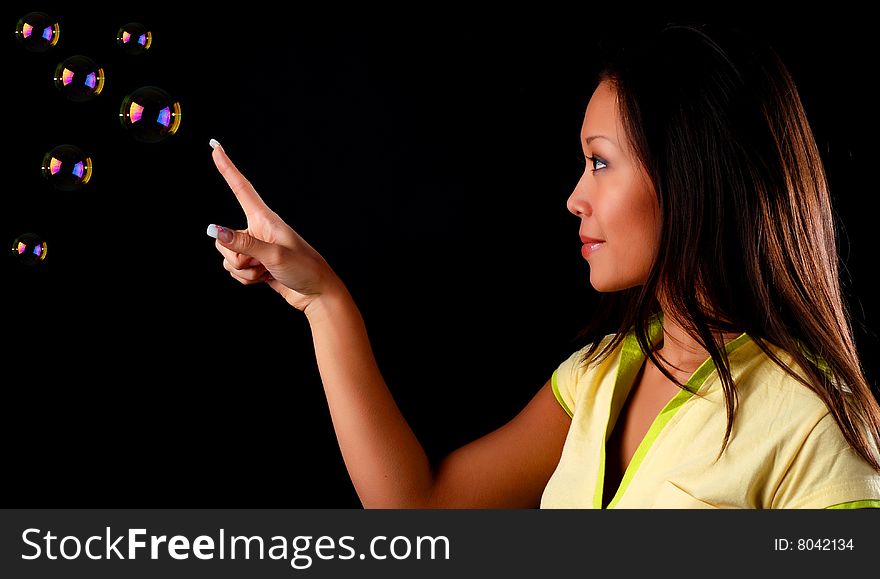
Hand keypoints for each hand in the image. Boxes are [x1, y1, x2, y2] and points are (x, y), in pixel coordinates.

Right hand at [206, 139, 340, 312]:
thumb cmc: (304, 269)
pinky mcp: (255, 265)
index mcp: (265, 219)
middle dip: (235, 256)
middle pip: (224, 236)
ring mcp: (256, 248)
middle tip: (261, 263)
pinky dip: (245, 279)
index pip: (241, 188)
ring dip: (242, 271)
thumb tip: (214, 231)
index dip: (227, 168)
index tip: (215, 148)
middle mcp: (258, 230)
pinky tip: (265, 279)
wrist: (317, 294)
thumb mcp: (273, 255)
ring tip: (266, 271)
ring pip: (227, 256)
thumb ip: (242, 244)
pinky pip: (234, 271)